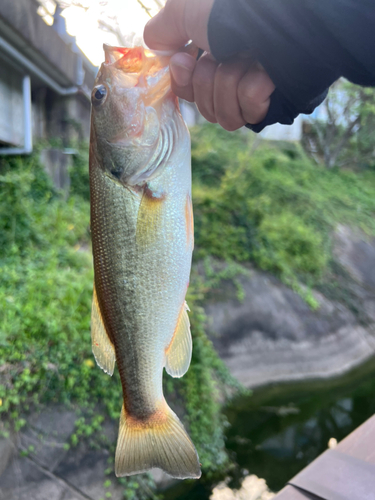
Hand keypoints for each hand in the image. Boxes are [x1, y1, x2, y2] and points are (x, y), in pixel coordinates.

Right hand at [144, 0, 274, 130]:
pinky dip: (252, 92)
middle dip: (207, 83)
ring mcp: (253, 89)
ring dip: (228, 86)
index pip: (188, 89)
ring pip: (223, 114)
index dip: (183, 81)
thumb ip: (161, 31)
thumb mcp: (182, 9)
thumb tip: (156, 50)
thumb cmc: (228, 10)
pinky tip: (264, 75)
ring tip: (246, 63)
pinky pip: (247, 113)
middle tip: (220, 58)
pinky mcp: (272, 104)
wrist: (277, 18)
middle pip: (204, 106)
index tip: (184, 62)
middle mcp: (233, 70)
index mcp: (214, 51)